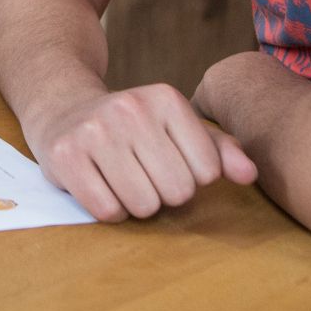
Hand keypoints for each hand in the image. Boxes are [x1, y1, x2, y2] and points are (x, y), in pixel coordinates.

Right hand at [24, 84, 257, 220]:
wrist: (61, 108)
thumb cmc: (131, 126)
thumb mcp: (175, 126)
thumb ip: (218, 149)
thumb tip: (249, 175)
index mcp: (166, 98)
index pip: (208, 171)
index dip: (191, 177)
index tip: (167, 160)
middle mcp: (130, 108)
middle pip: (178, 192)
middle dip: (163, 192)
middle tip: (141, 171)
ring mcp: (95, 130)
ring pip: (144, 206)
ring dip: (136, 203)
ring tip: (120, 177)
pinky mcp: (66, 156)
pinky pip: (109, 212)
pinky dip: (109, 208)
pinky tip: (99, 183)